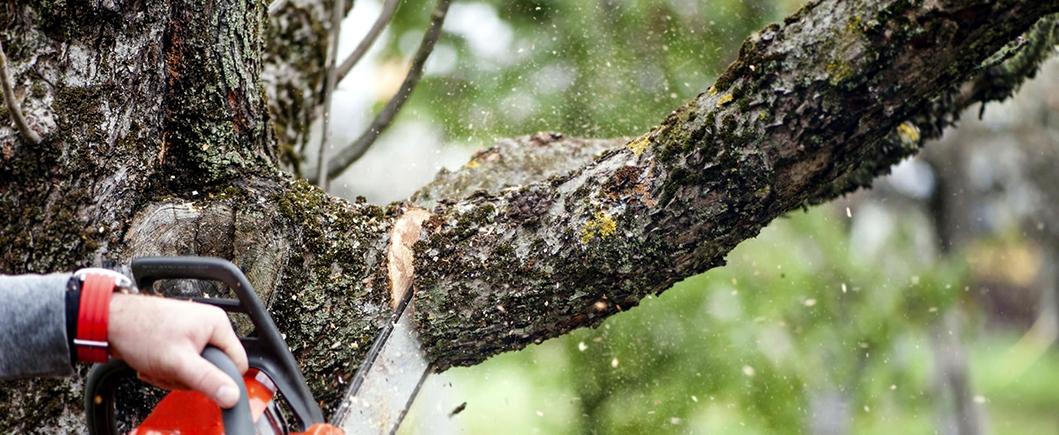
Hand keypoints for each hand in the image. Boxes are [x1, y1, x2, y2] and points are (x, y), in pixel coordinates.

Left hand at [106, 293, 247, 407]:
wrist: (110, 322)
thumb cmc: (141, 331)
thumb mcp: (178, 362)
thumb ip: (208, 380)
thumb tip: (232, 395)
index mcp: (217, 324)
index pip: (237, 363)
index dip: (220, 378)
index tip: (198, 380)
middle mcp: (208, 325)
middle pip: (214, 368)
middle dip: (188, 377)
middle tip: (171, 371)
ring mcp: (193, 332)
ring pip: (195, 369)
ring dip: (174, 375)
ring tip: (158, 366)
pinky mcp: (179, 338)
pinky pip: (183, 364)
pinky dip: (167, 369)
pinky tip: (153, 363)